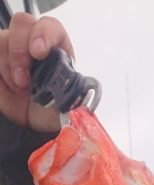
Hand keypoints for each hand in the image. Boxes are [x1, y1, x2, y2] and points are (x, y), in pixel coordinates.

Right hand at [0, 12, 73, 130]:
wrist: (34, 125)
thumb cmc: (51, 111)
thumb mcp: (66, 108)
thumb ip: (73, 101)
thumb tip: (80, 99)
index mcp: (56, 47)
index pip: (50, 27)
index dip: (44, 34)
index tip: (39, 52)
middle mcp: (33, 41)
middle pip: (22, 24)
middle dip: (20, 52)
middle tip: (24, 81)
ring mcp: (12, 47)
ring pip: (3, 42)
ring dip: (10, 70)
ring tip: (21, 90)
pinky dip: (1, 76)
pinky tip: (10, 88)